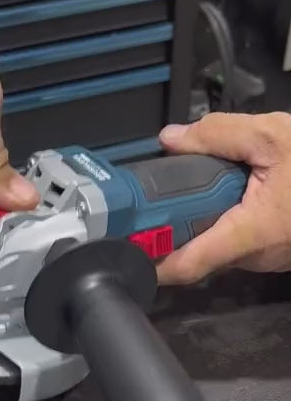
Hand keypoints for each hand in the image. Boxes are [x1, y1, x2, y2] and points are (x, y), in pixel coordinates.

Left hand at [157, 112, 290, 284]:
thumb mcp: (272, 135)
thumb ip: (219, 133)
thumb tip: (171, 139)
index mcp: (252, 235)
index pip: (188, 266)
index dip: (152, 263)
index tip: (125, 250)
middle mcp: (257, 256)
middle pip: (198, 252)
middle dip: (175, 229)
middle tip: (151, 204)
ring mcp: (268, 257)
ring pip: (219, 245)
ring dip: (204, 221)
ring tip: (191, 191)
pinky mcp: (275, 251)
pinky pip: (240, 240)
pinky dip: (226, 220)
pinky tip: (228, 194)